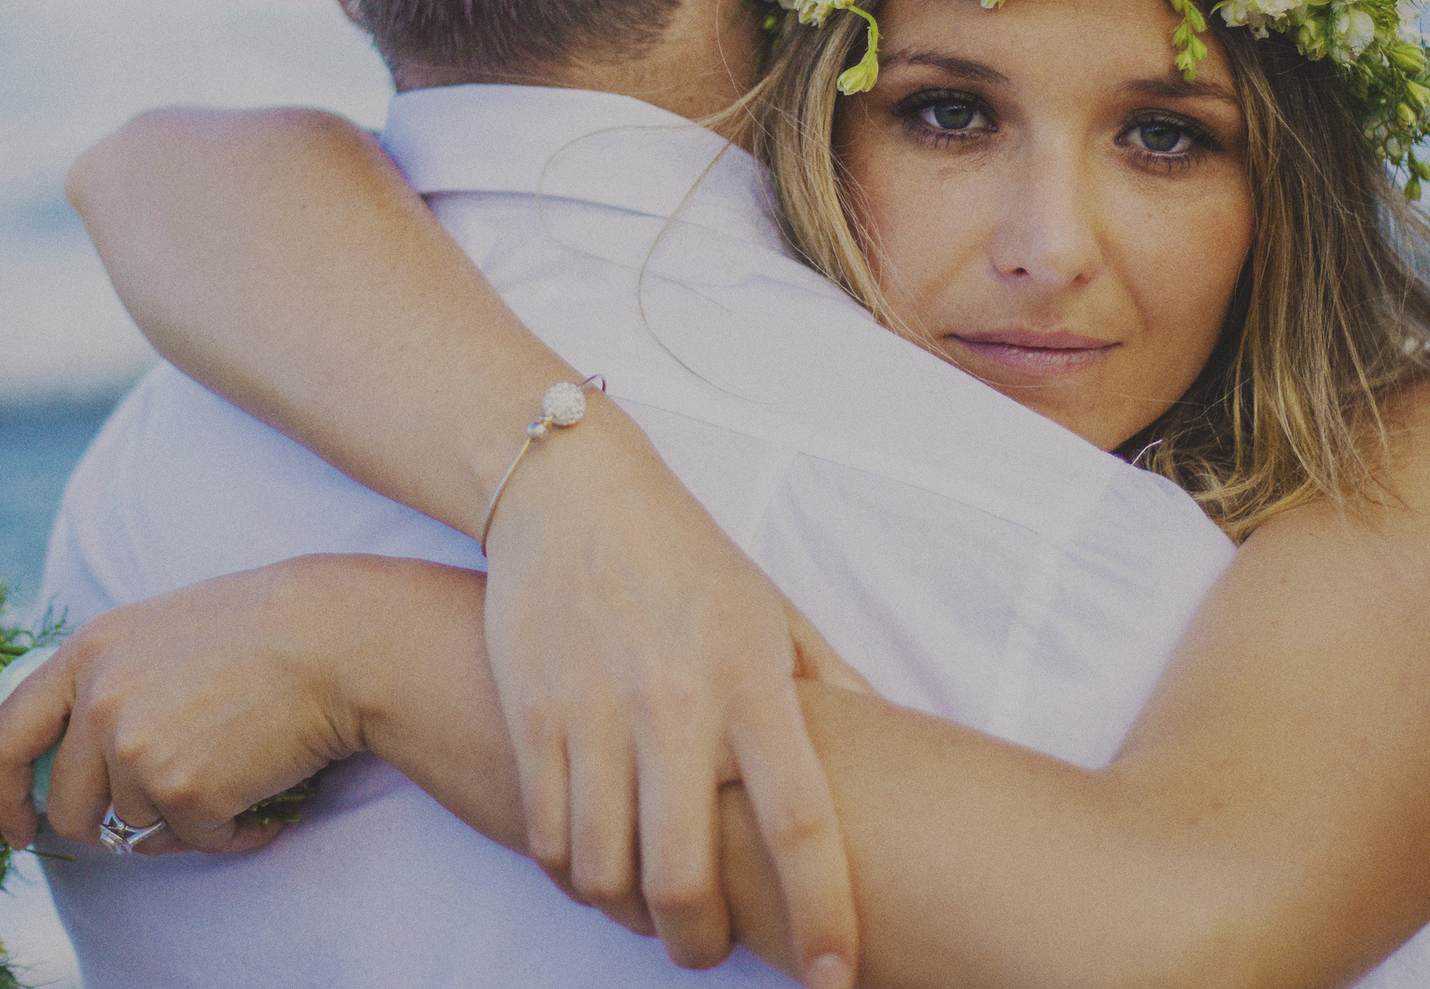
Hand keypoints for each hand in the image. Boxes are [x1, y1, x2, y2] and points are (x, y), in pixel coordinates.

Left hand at [0, 557, 381, 855]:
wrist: (338, 638)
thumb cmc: (269, 625)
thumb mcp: (165, 627)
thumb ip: (114, 676)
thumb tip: (87, 752)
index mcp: (89, 651)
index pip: (5, 737)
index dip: (0, 794)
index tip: (20, 826)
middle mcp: (98, 701)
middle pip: (67, 806)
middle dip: (105, 829)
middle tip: (160, 818)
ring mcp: (135, 748)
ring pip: (135, 828)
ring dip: (183, 820)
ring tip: (238, 781)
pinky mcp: (182, 790)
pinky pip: (195, 841)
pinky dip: (233, 832)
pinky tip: (266, 799)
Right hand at [482, 412, 871, 988]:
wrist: (568, 489)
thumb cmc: (685, 554)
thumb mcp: (772, 607)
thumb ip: (828, 683)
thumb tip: (897, 752)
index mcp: (751, 680)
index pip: (801, 825)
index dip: (824, 916)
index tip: (835, 979)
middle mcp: (674, 701)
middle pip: (686, 878)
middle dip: (702, 945)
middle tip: (712, 951)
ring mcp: (594, 710)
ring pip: (605, 873)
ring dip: (631, 916)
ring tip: (651, 911)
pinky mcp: (532, 712)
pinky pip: (548, 836)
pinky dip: (573, 876)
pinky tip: (595, 868)